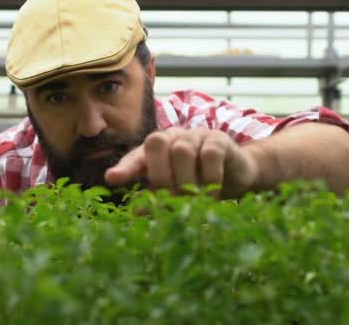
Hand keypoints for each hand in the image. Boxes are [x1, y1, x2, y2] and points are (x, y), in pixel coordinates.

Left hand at [104, 127, 259, 198]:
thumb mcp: (177, 192)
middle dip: (160, 175)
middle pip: (155, 143)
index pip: (136, 156)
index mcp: (157, 151)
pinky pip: (210, 155)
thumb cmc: (199, 183)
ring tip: (195, 200)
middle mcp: (172, 138)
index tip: (112, 179)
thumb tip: (136, 212)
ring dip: (187, 181)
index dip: (125, 168)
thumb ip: (158, 198)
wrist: (236, 174)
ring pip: (181, 150)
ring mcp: (195, 135)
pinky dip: (210, 177)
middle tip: (173, 199)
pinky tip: (214, 192)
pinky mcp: (218, 139)